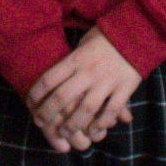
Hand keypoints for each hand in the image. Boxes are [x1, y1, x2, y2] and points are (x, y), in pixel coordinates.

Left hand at [26, 29, 141, 152]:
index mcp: (76, 59)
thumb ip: (72, 60)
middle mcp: (88, 71)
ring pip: (86, 109)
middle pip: (63, 98)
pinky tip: (94, 131)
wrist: (136, 32)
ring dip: (73, 124)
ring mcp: (107, 81)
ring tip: (65, 133)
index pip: (49, 79)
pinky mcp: (124, 88)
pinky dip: (101, 123)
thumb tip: (57, 76)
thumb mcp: (83, 43)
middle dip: (48, 114)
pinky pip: (111, 110)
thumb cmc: (106, 37)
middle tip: (41, 122)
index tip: (30, 104)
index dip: (36, 94)